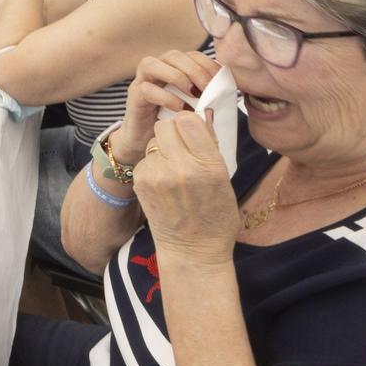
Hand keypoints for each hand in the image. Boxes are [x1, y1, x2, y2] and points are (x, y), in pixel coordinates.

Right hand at [112, 51, 216, 167]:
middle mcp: (155, 70)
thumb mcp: (196, 106)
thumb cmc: (175, 124)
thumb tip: (228, 89)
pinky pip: (146, 89)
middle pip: (173, 55)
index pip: (191, 55)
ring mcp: (141, 82)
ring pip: (151, 64)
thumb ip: (208, 95)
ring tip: (194, 96)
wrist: (149, 145)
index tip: (221, 82)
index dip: (208, 64)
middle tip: (208, 91)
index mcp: (173, 68)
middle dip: (195, 70)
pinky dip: (167, 98)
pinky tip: (182, 111)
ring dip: (176, 77)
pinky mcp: (133, 98)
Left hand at [133, 110, 239, 268]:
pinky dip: (153, 164)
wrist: (193, 251)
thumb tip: (201, 115)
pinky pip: (145, 158)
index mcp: (208, 166)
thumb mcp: (224, 178)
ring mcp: (157, 175)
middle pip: (166, 126)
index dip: (190, 123)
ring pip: (153, 141)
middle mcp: (181, 168)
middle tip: (182, 148)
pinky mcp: (140, 182)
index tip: (193, 133)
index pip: (188, 120)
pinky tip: (163, 182)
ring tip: (174, 169)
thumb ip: (210, 146)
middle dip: (174, 132)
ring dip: (163, 148)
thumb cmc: (216, 216)